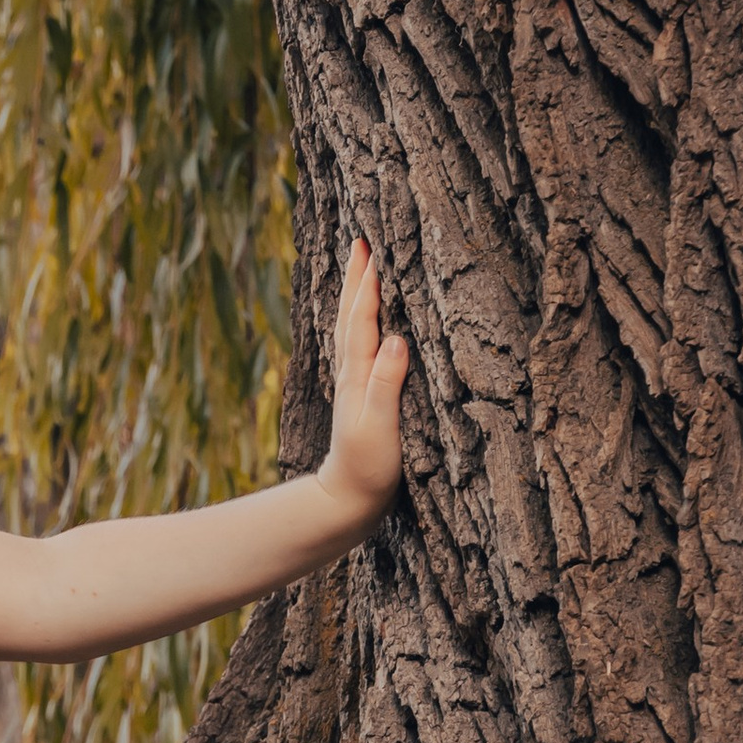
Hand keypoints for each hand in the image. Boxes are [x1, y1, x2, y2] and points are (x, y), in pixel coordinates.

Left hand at [316, 237, 410, 526]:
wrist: (347, 502)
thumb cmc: (367, 470)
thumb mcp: (380, 428)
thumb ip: (386, 385)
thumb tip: (396, 339)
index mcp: (358, 374)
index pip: (363, 318)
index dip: (368, 282)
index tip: (370, 245)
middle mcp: (353, 373)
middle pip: (352, 314)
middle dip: (358, 276)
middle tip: (361, 239)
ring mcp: (355, 384)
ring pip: (353, 328)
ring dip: (357, 294)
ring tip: (363, 267)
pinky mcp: (362, 396)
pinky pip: (360, 345)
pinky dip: (363, 322)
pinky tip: (370, 320)